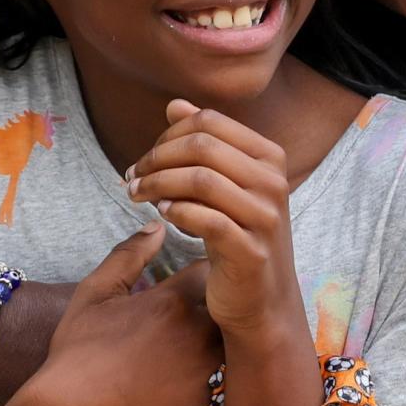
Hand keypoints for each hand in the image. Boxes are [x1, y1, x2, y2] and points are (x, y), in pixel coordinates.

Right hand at [38, 227, 220, 405]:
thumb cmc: (78, 351)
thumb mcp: (95, 294)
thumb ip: (128, 256)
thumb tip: (158, 228)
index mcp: (173, 300)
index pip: (210, 270)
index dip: (202, 274)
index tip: (191, 281)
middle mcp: (198, 330)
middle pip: (229, 305)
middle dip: (220, 303)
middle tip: (198, 313)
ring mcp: (205, 366)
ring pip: (232, 340)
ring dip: (221, 337)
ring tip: (195, 343)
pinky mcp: (206, 398)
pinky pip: (225, 375)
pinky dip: (215, 369)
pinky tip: (192, 372)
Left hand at [126, 101, 303, 346]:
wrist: (263, 300)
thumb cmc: (239, 237)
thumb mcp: (225, 186)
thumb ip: (204, 144)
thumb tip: (175, 105)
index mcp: (270, 157)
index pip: (210, 122)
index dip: (168, 134)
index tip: (145, 158)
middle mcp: (273, 182)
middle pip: (202, 145)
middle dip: (157, 157)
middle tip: (132, 178)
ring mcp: (265, 217)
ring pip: (200, 179)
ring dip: (158, 184)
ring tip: (138, 196)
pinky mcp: (251, 251)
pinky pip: (205, 219)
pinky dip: (176, 212)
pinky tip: (162, 215)